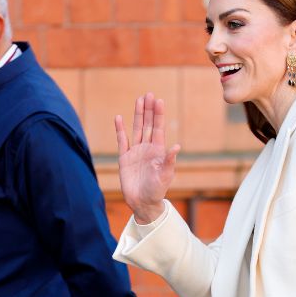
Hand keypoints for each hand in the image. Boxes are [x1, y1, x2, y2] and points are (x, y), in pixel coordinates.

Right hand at [113, 93, 177, 224]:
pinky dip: (120, 129)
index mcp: (159, 151)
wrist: (143, 202)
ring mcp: (136, 152)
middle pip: (148, 125)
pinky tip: (119, 117)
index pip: (159, 129)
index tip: (159, 100)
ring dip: (137, 115)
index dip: (159, 115)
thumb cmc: (157, 190)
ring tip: (139, 100)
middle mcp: (148, 148)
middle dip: (149, 110)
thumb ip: (169, 161)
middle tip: (149, 94)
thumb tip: (176, 146)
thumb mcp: (165, 175)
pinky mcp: (124, 158)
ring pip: (136, 129)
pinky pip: (122, 140)